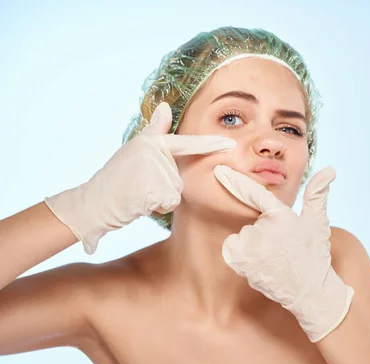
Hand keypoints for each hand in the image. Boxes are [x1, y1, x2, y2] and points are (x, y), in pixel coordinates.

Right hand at [45, 102, 236, 253]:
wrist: (94, 201)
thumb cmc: (116, 176)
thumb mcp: (136, 149)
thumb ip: (156, 131)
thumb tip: (165, 106)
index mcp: (153, 142)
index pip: (187, 143)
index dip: (211, 144)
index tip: (231, 144)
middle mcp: (155, 152)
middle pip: (179, 177)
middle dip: (164, 186)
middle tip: (139, 184)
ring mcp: (155, 170)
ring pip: (176, 191)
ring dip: (160, 197)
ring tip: (138, 192)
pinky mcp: (154, 189)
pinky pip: (169, 202)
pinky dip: (156, 207)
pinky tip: (139, 202)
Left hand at [213, 164, 353, 341]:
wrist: (309, 291)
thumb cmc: (314, 254)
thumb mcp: (317, 222)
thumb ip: (317, 194)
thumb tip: (330, 169)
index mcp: (280, 215)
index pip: (254, 193)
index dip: (234, 180)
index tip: (219, 170)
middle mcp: (263, 230)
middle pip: (252, 222)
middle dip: (263, 231)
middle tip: (281, 246)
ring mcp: (251, 248)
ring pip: (243, 236)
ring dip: (253, 244)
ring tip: (273, 257)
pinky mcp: (242, 263)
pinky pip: (233, 249)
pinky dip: (241, 255)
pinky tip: (259, 263)